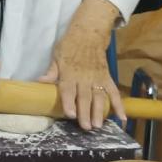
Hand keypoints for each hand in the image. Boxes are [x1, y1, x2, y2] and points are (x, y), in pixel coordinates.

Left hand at [38, 0, 125, 129]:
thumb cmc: (69, 46)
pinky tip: (122, 118)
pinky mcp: (107, 78)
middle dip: (85, 112)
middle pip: (85, 97)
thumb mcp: (57, 56)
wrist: (89, 33)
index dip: (69, 102)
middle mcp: (84, 77)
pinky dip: (119, 105)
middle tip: (86, 127)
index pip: (69, 89)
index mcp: (69, 73)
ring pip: (99, 97)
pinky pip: (114, 92)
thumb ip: (51, 71)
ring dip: (99, 112)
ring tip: (98, 126)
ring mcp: (97, 78)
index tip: (71, 114)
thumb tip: (40, 81)